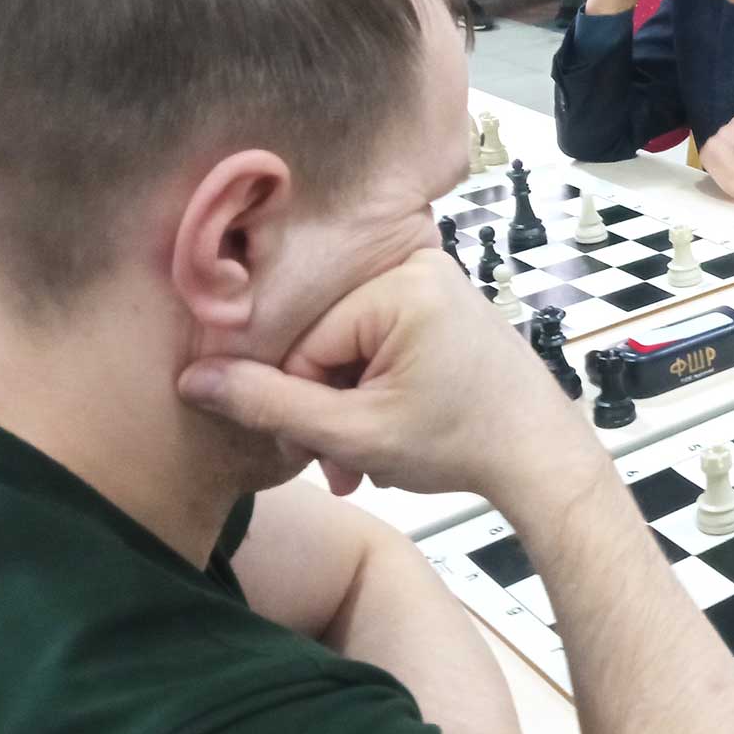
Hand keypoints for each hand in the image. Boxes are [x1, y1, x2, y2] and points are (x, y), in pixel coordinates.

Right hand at [177, 250, 596, 503]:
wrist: (540, 455)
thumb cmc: (463, 443)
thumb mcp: (355, 433)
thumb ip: (270, 406)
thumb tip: (192, 379)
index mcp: (401, 283)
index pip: (304, 342)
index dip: (300, 404)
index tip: (313, 455)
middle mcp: (417, 266)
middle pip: (326, 342)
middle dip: (326, 411)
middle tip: (341, 466)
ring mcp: (433, 283)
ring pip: (350, 349)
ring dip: (348, 408)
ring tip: (367, 459)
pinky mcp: (440, 304)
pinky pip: (380, 342)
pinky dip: (375, 389)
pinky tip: (388, 431)